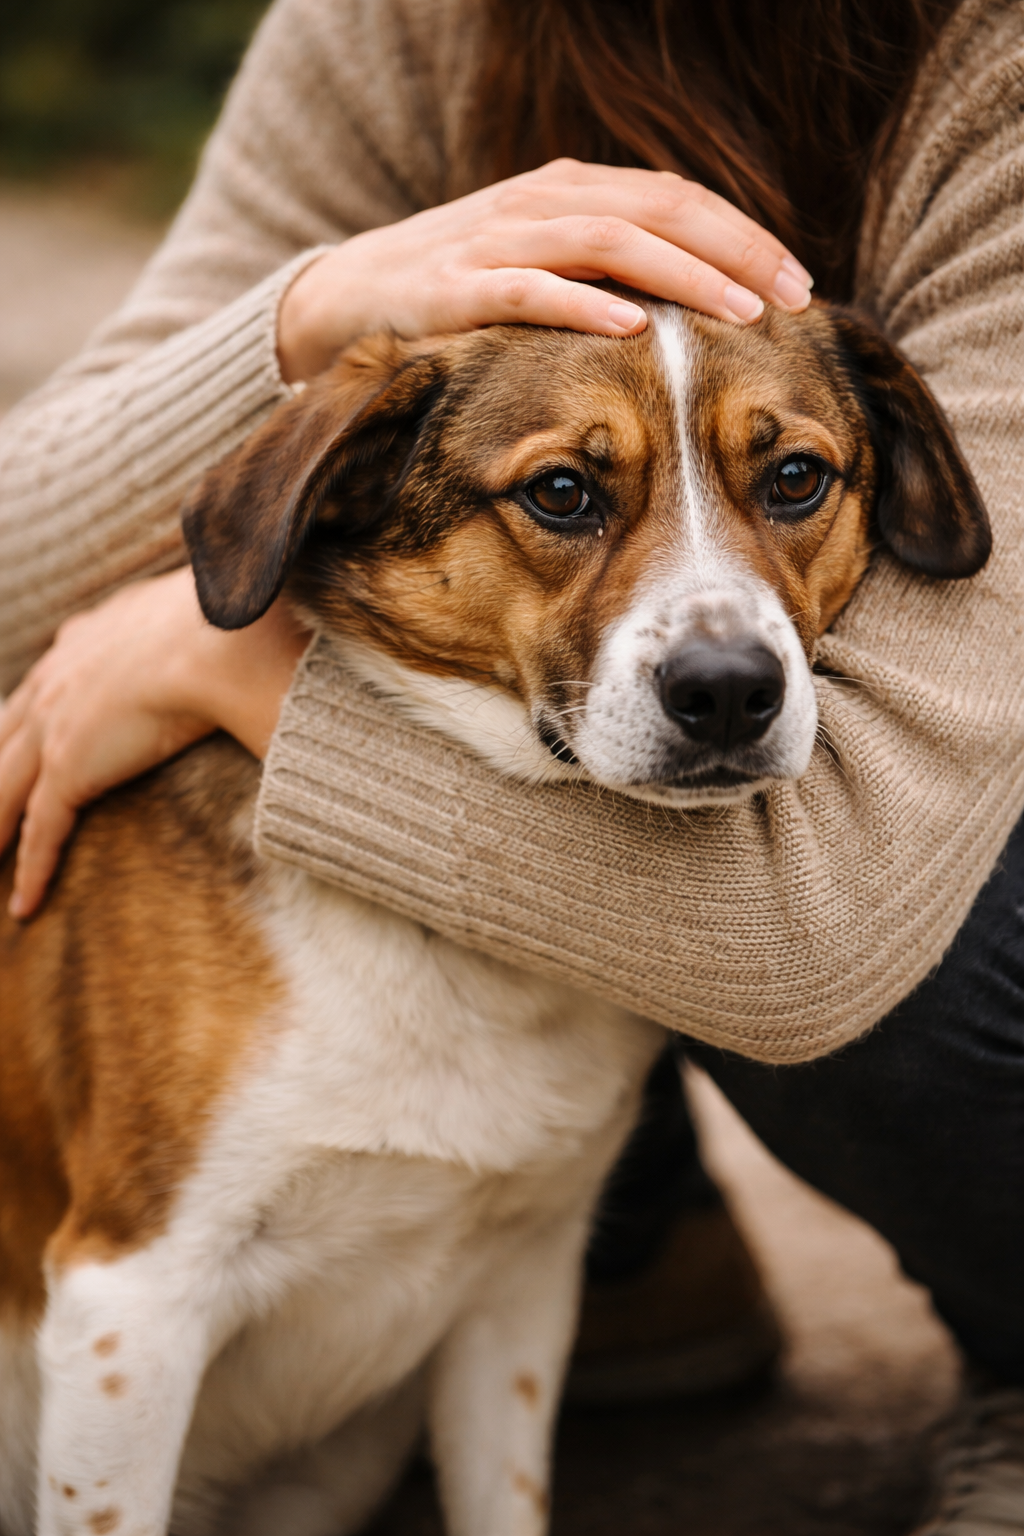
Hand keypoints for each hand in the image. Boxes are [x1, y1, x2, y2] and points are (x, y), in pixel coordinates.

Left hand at [0, 567, 309, 918]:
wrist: (221, 645)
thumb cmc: (230, 628)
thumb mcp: (199, 622)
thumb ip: (194, 642)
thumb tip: (241, 647)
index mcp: (84, 642)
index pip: (41, 690)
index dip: (26, 725)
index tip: (22, 745)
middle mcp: (55, 681)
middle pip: (5, 740)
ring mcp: (54, 726)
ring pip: (5, 788)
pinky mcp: (69, 767)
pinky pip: (42, 829)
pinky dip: (33, 869)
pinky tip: (24, 905)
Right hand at [278, 158, 812, 381]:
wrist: (342, 305)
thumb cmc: (457, 295)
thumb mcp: (541, 270)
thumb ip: (607, 273)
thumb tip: (695, 310)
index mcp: (570, 193)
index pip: (677, 200)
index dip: (744, 236)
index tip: (798, 287)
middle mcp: (540, 203)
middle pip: (659, 210)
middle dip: (734, 253)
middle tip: (792, 299)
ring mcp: (495, 241)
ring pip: (607, 243)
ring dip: (680, 276)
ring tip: (738, 315)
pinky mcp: (452, 289)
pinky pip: (527, 290)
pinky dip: (582, 306)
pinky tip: (632, 329)